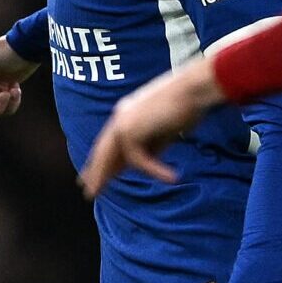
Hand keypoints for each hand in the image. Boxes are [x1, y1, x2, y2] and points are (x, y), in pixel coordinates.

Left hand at [78, 60, 224, 196]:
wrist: (194, 89)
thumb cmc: (187, 105)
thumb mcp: (165, 130)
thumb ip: (151, 146)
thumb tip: (142, 165)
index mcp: (127, 112)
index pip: (110, 141)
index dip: (102, 160)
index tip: (95, 175)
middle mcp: (121, 115)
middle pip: (102, 149)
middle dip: (95, 171)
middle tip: (87, 191)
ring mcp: (123, 121)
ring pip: (109, 157)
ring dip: (103, 177)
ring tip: (96, 193)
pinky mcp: (130, 130)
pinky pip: (139, 159)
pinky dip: (155, 169)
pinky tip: (172, 177)